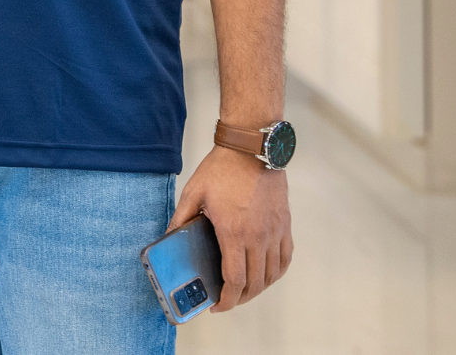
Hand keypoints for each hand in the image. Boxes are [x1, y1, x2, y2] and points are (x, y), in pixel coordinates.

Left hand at [168, 145, 291, 310]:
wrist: (251, 148)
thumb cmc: (221, 169)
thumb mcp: (193, 192)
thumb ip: (181, 219)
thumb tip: (170, 237)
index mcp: (233, 232)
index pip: (235, 281)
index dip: (227, 300)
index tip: (217, 306)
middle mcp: (258, 237)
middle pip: (254, 284)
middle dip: (240, 298)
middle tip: (227, 299)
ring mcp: (275, 232)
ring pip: (271, 275)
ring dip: (258, 288)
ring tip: (243, 289)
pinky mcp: (285, 225)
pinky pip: (285, 259)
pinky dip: (275, 273)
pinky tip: (265, 273)